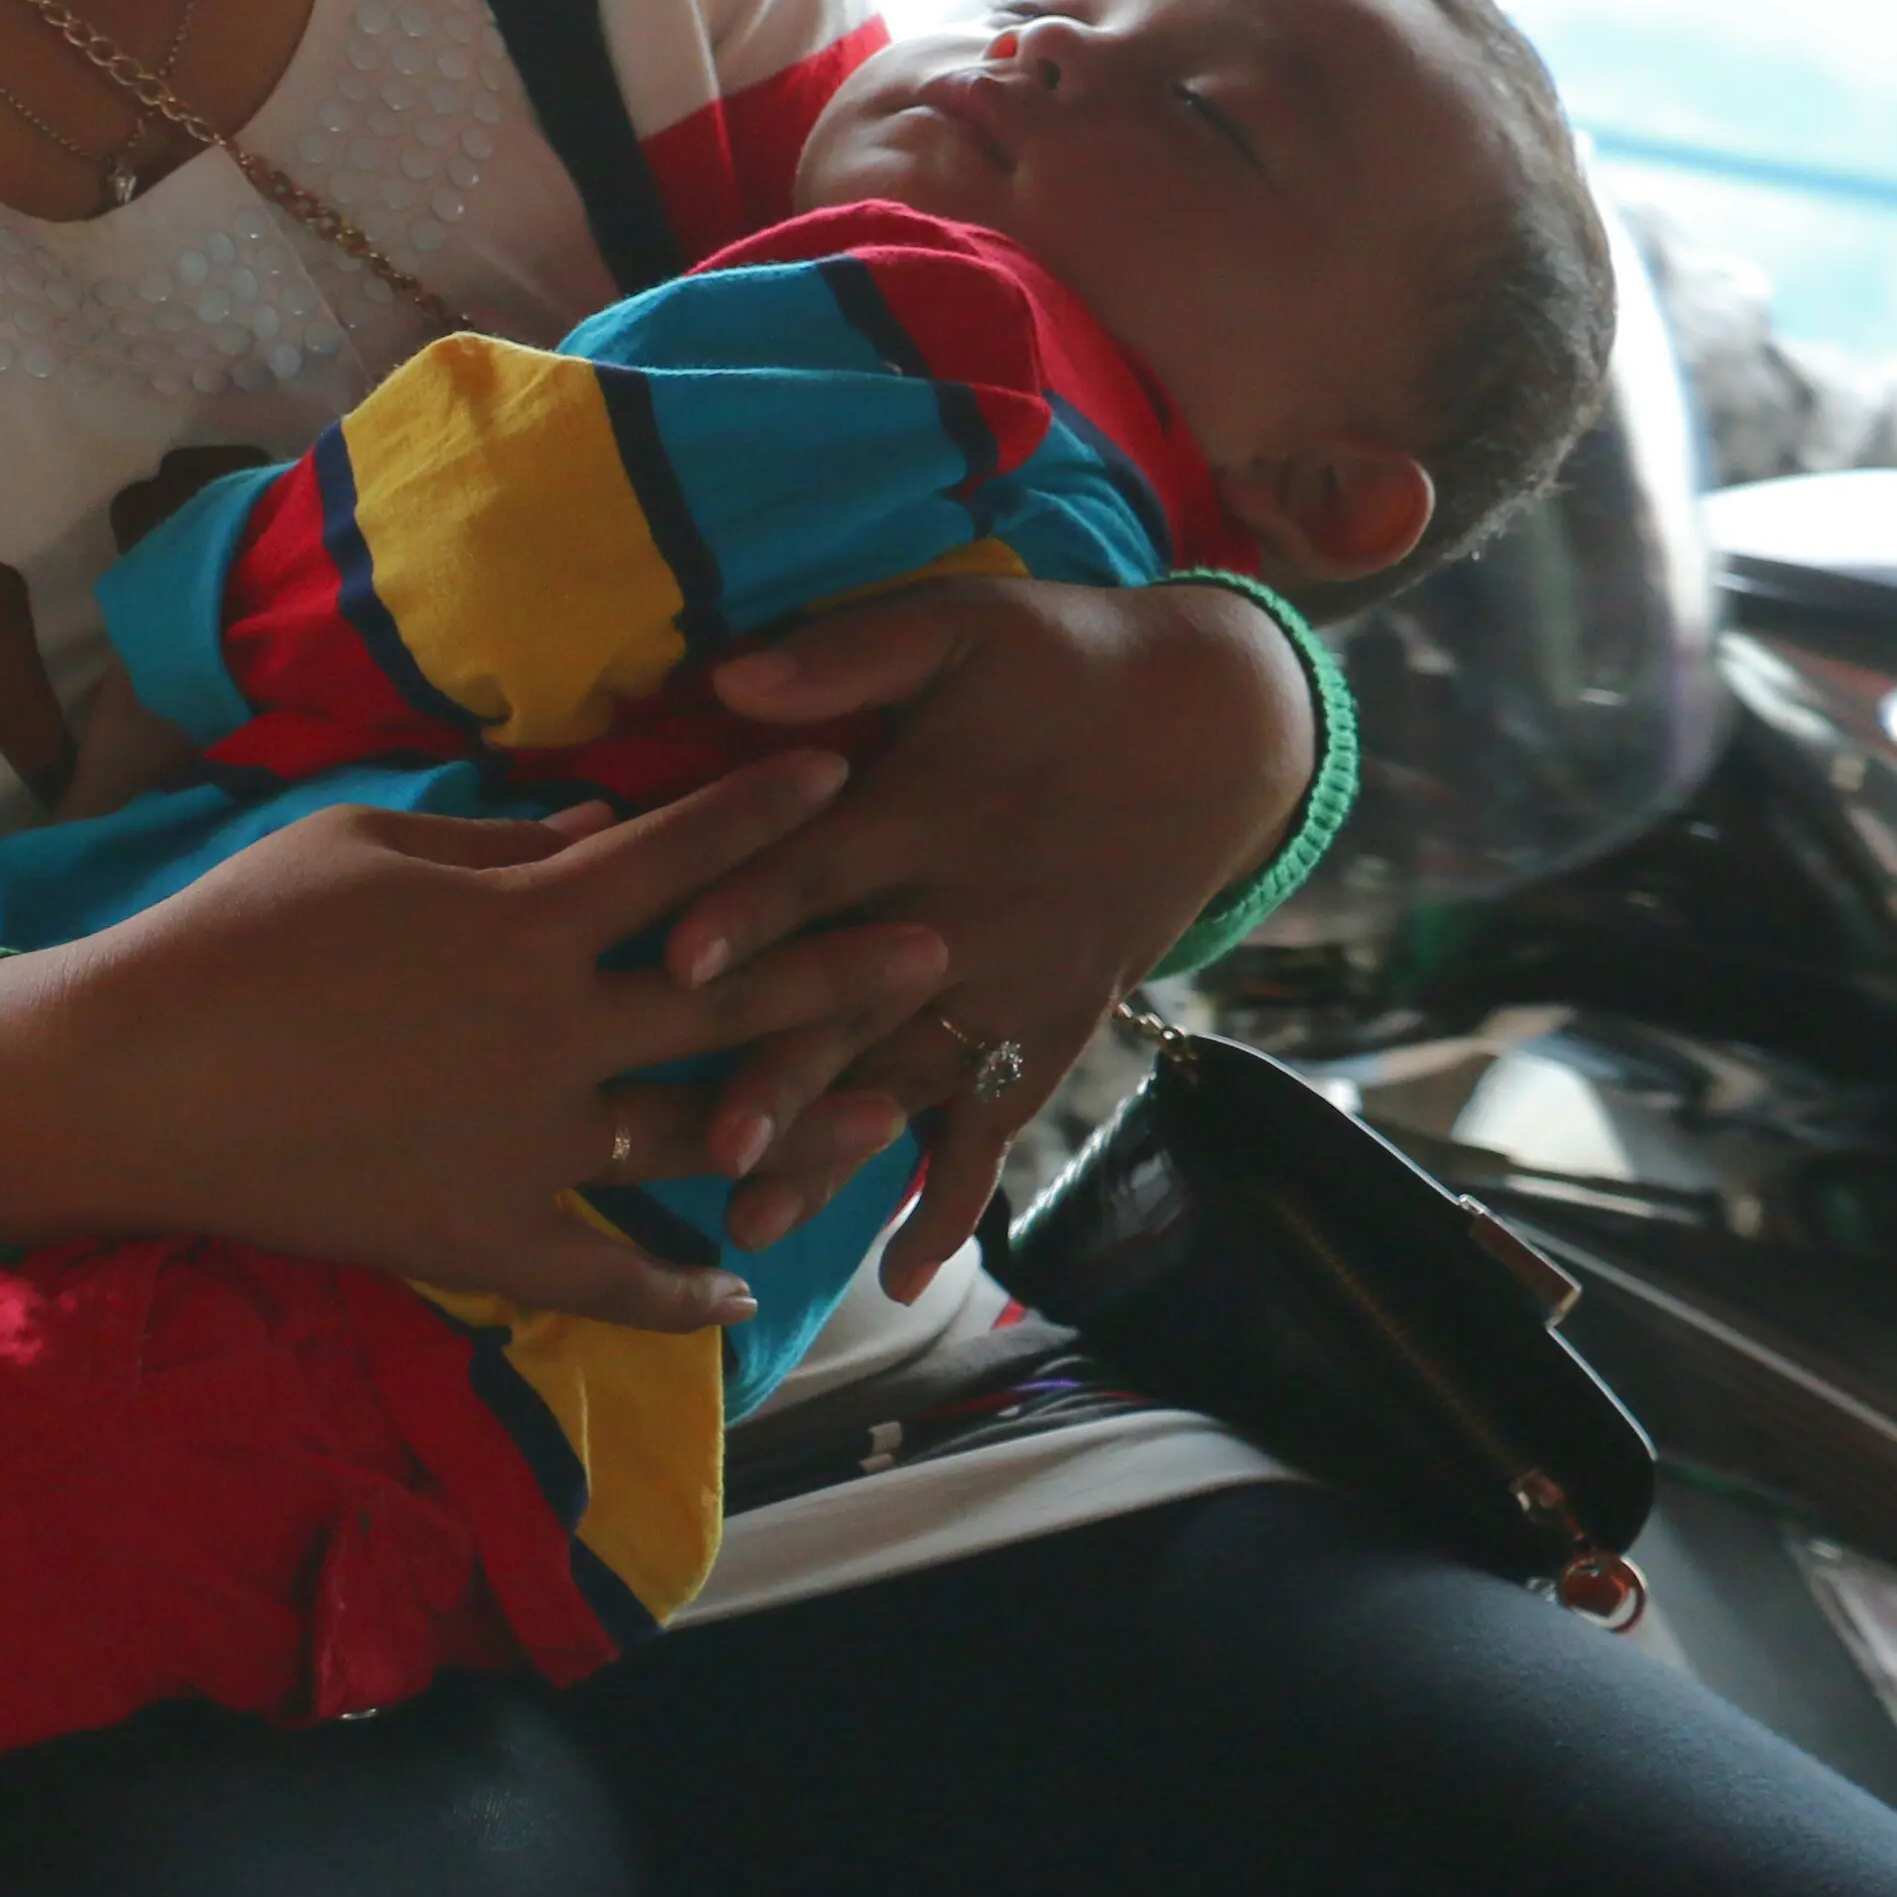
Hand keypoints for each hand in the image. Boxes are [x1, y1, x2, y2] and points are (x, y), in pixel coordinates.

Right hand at [0, 755, 954, 1332]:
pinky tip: (743, 1290)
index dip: (765, 809)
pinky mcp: (485, 1233)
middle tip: (937, 942)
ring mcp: (527, 1146)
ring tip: (893, 1107)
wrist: (134, 1081)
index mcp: (521, 920)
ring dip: (799, 1121)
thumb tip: (595, 830)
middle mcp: (552, 1032)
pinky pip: (607, 1275)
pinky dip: (680, 1291)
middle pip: (729, 995)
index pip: (678, 854)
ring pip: (694, 1136)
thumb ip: (490, 838)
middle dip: (840, 963)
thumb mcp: (358, 841)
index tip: (845, 775)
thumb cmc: (233, 933)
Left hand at [659, 576, 1316, 1296]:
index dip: (750, 911)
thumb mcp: (964, 624)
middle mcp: (967, 913)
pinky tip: (905, 1272)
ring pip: (911, 1077)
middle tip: (713, 1144)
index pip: (820, 870)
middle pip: (858, 1002)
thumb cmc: (1066, 663)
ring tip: (758, 1222)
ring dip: (839, 1154)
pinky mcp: (1057, 1018)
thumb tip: (727, 677)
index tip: (675, 963)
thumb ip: (849, 654)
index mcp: (928, 811)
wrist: (1220, 726)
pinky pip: (1002, 1118)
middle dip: (784, 1073)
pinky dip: (958, 1197)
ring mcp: (1015, 980)